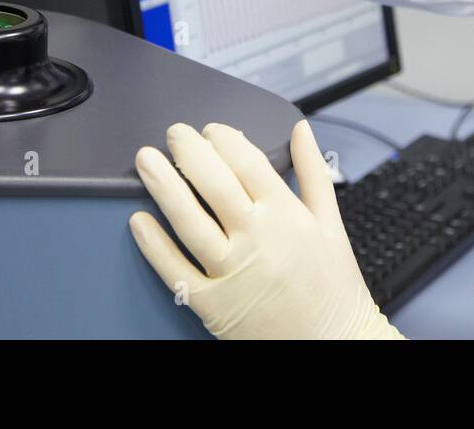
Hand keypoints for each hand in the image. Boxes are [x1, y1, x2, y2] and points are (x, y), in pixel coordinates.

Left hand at [130, 120, 404, 339]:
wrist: (334, 343)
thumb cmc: (334, 287)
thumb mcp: (332, 223)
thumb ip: (312, 171)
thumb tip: (301, 130)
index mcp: (288, 215)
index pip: (247, 162)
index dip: (223, 139)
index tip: (211, 131)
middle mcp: (258, 239)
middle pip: (214, 183)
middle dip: (188, 151)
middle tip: (173, 134)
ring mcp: (233, 272)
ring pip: (189, 220)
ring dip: (163, 186)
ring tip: (146, 161)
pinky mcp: (214, 304)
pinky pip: (177, 270)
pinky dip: (154, 245)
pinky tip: (139, 222)